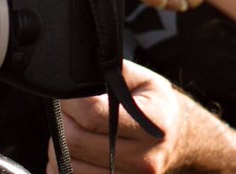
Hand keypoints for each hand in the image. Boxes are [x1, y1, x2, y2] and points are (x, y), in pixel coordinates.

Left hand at [48, 60, 192, 173]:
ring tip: (75, 128)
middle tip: (67, 109)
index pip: (93, 115)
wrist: (175, 141)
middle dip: (62, 120)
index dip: (71, 101)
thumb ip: (111, 74)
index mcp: (153, 124)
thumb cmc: (154, 106)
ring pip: (67, 164)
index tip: (66, 93)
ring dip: (60, 144)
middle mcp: (143, 159)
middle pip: (74, 141)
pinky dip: (64, 164)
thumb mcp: (143, 80)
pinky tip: (78, 150)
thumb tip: (79, 71)